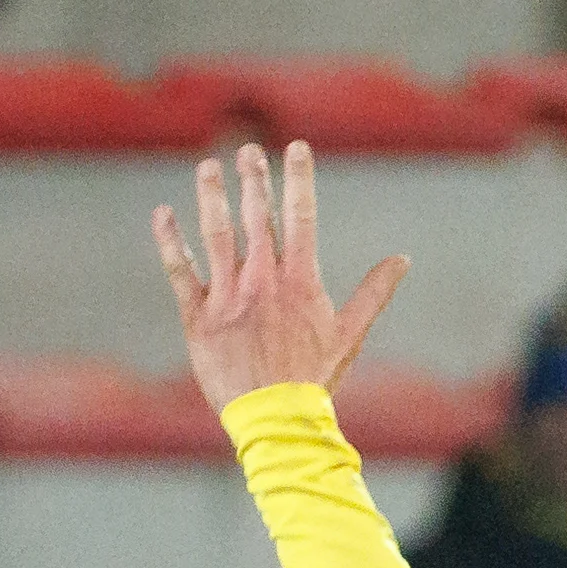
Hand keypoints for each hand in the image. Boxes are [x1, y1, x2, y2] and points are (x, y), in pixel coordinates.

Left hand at [153, 141, 409, 415]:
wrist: (274, 419)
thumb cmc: (314, 379)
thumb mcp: (350, 335)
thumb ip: (374, 293)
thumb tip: (403, 260)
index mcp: (299, 280)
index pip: (301, 216)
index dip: (298, 178)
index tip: (295, 148)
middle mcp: (262, 280)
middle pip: (256, 217)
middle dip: (253, 179)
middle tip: (247, 150)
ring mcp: (228, 296)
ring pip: (216, 235)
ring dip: (212, 197)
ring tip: (208, 168)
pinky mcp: (198, 317)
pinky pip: (180, 271)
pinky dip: (170, 241)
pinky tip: (163, 214)